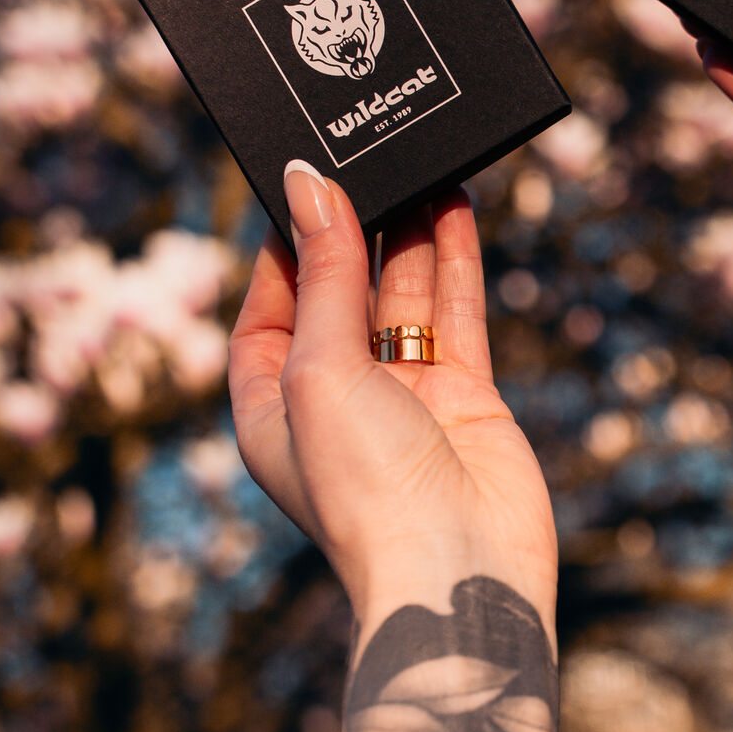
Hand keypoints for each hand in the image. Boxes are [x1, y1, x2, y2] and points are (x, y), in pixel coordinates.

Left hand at [227, 167, 557, 643]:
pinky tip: (453, 204)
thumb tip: (308, 186)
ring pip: (402, 295)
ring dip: (407, 232)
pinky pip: (454, 312)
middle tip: (365, 162)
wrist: (457, 569)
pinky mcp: (464, 394)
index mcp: (274, 408)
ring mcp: (404, 395)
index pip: (267, 311)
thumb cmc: (364, 487)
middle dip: (353, 231)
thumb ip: (325, 273)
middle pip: (341, 294)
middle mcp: (336, 399)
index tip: (301, 187)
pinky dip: (453, 258)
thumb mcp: (320, 367)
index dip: (283, 251)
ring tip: (415, 164)